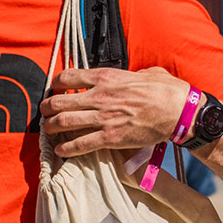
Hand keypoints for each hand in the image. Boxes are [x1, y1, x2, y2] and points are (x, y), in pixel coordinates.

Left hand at [41, 66, 189, 156]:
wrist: (179, 111)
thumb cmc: (167, 91)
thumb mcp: (147, 72)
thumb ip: (133, 74)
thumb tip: (134, 75)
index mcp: (107, 77)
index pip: (69, 76)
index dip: (56, 82)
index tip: (54, 87)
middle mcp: (100, 96)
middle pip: (60, 100)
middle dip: (47, 107)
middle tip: (44, 111)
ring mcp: (104, 118)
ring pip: (64, 122)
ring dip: (51, 127)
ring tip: (48, 129)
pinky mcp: (110, 137)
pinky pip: (81, 144)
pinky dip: (67, 148)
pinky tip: (61, 150)